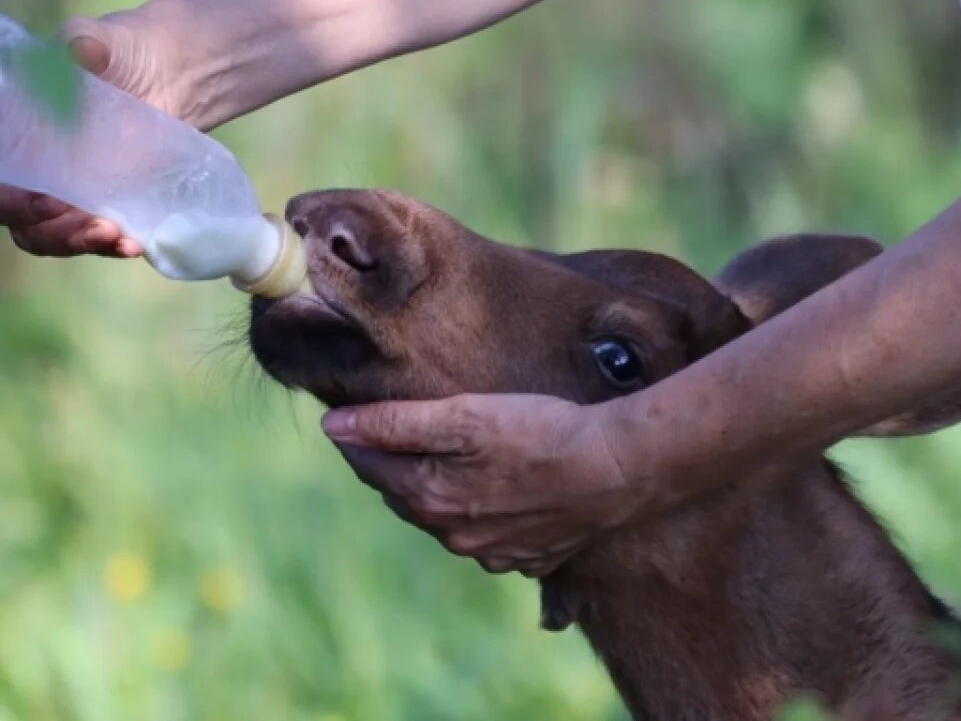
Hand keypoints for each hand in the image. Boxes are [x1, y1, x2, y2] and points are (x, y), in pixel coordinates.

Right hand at [2, 12, 183, 258]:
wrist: (169, 73)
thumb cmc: (117, 53)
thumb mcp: (95, 43)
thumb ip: (81, 47)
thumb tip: (77, 51)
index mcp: (12, 133)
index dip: (5, 197)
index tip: (37, 200)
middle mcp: (31, 169)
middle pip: (18, 217)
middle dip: (47, 228)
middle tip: (84, 223)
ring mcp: (67, 192)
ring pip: (54, 235)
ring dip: (80, 242)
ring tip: (115, 236)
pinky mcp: (107, 205)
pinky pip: (99, 237)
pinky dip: (112, 245)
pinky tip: (133, 243)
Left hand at [321, 394, 646, 576]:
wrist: (616, 469)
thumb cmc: (540, 432)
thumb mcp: (464, 414)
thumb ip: (394, 422)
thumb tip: (333, 427)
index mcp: (428, 498)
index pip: (371, 465)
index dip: (358, 436)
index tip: (352, 415)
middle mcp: (453, 536)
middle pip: (405, 494)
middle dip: (397, 464)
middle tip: (397, 432)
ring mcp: (491, 554)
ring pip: (446, 518)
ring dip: (439, 491)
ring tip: (451, 459)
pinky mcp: (527, 558)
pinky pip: (488, 538)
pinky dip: (482, 514)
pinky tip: (499, 493)